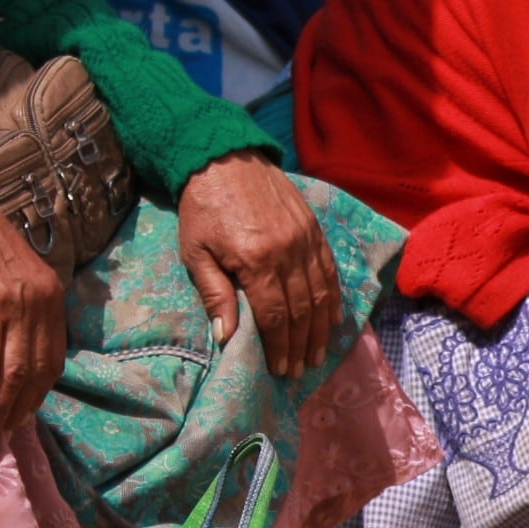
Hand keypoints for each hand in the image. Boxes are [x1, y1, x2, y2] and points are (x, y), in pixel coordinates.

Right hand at [0, 173, 65, 453]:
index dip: (37, 394)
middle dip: (19, 412)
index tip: (21, 418)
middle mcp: (42, 305)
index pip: (52, 359)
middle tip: (0, 440)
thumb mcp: (13, 277)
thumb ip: (21, 309)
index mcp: (52, 300)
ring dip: (0, 409)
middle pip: (36, 372)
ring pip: (14, 371)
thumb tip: (13, 347)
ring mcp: (18, 307)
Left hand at [178, 154, 342, 380]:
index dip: (280, 346)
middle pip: (302, 310)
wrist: (223, 157)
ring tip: (318, 354)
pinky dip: (333, 298)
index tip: (281, 369)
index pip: (275, 315)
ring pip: (321, 294)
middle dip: (302, 345)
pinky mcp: (314, 229)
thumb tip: (226, 336)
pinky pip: (330, 271)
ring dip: (321, 329)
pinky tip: (332, 319)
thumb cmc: (202, 207)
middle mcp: (287, 252)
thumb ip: (213, 293)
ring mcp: (305, 240)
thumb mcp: (195, 251)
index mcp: (256, 260)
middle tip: (300, 370)